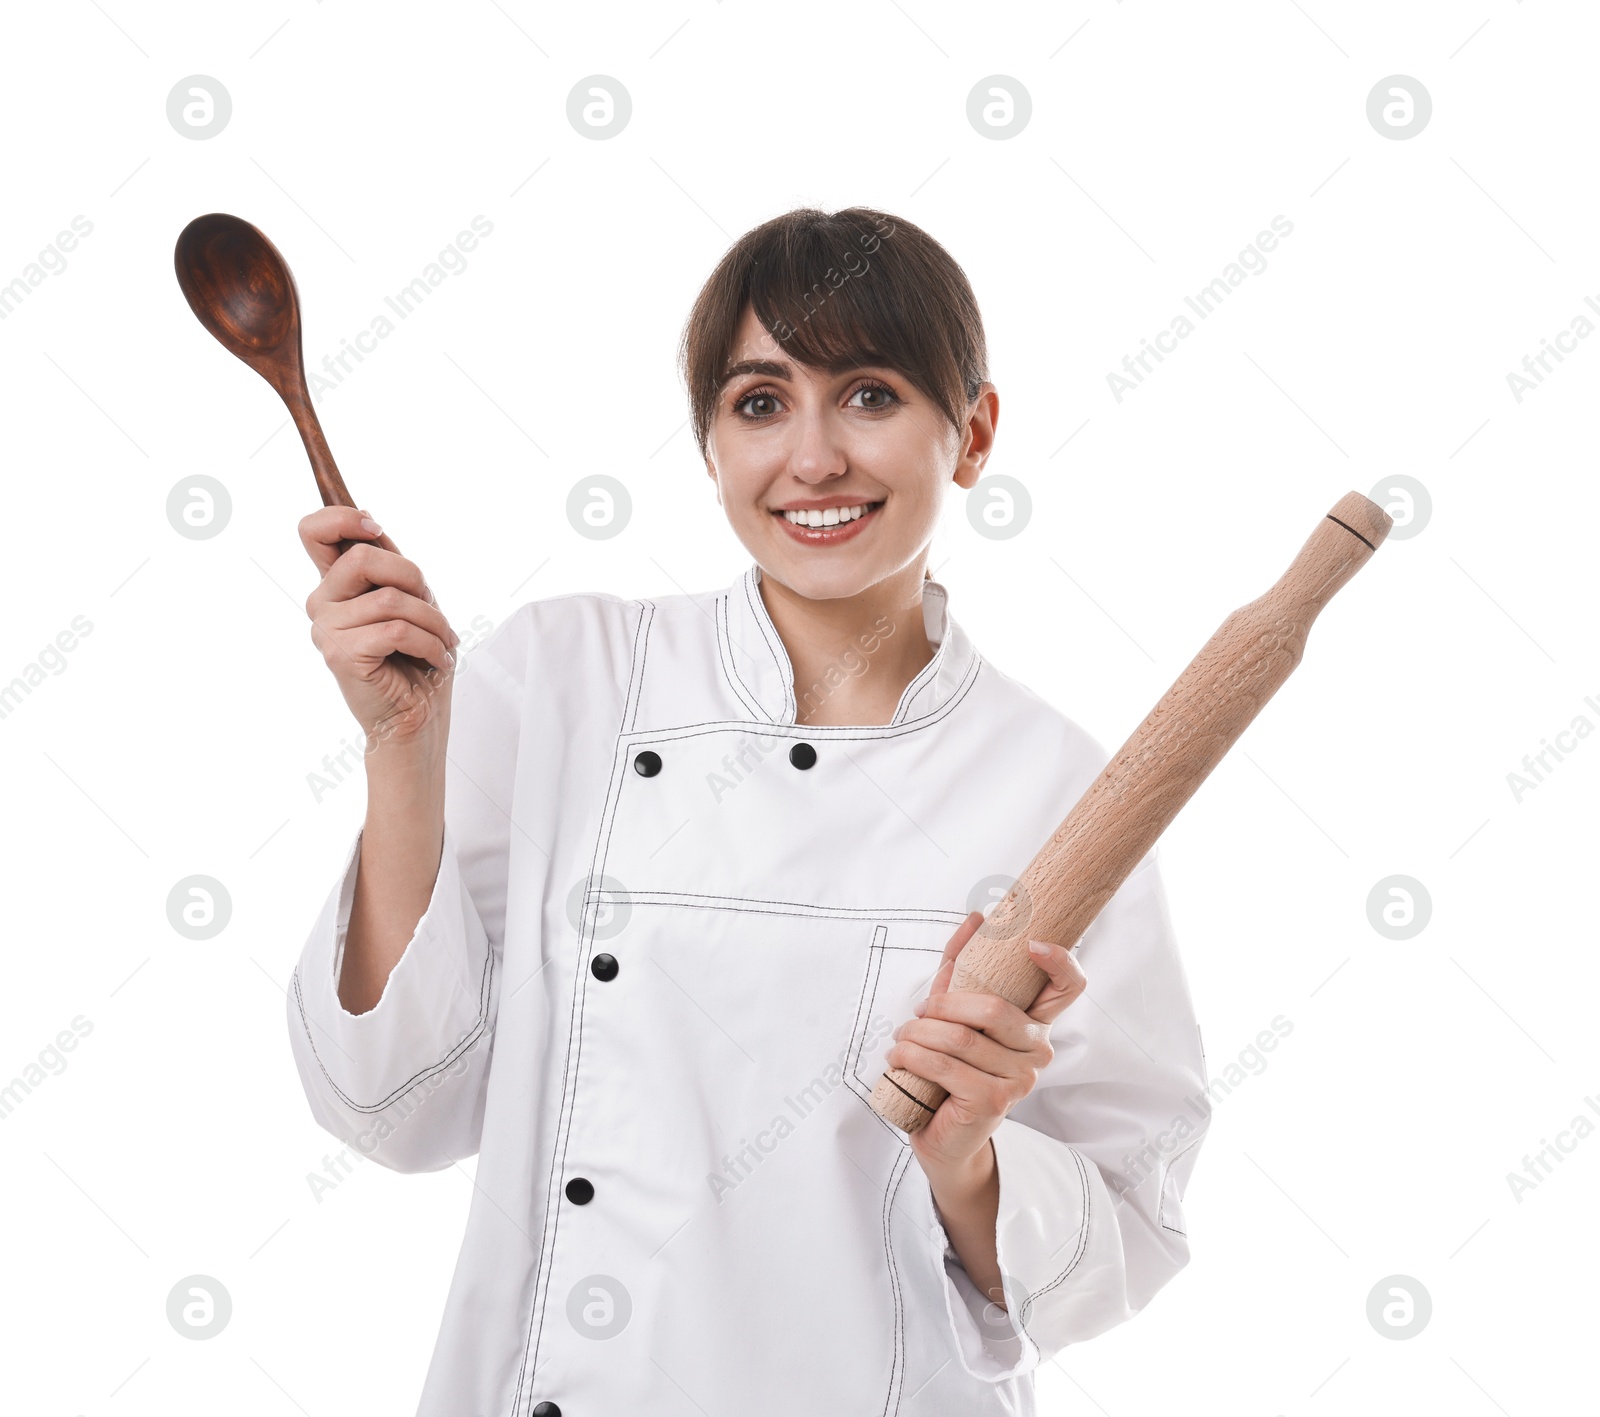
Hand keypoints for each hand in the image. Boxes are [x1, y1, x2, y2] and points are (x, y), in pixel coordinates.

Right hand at [300, 506, 459, 747]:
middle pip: (363, 557)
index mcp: (337, 585)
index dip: (342, 518)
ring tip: (443, 641)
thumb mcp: (411, 601)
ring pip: (391, 598)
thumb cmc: (417, 659)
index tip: (376, 528)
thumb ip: (390, 565)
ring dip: (433, 620)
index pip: (312, 532)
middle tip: (432, 605)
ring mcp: (327, 629)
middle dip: (414, 577)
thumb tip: (369, 519)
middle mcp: (322, 603)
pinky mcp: (341, 655)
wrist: (417, 717)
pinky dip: (431, 644)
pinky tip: (438, 660)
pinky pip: (397, 630)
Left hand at [885, 911, 1087, 1177]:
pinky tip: (899, 1058)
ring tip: (902, 1038)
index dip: (1059, 961)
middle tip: (918, 1014)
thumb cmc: (951, 1069)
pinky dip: (912, 1056)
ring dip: (917, 1034)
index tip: (1031, 943)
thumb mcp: (955, 1011)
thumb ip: (963, 965)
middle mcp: (1039, 1052)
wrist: (945, 1138)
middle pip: (993, 1008)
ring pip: (960, 1037)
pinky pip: (945, 1065)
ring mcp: (1021, 1080)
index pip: (1069, 987)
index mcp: (1036, 1025)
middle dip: (942, 1005)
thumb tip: (976, 917)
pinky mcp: (993, 1101)